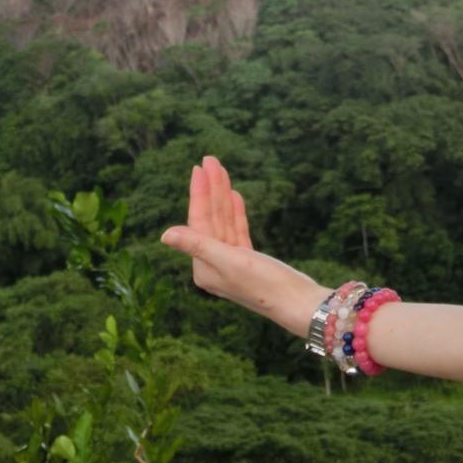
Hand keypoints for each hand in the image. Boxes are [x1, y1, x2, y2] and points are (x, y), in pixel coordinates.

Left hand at [160, 156, 330, 337]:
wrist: (298, 303)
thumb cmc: (265, 284)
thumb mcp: (231, 261)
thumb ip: (198, 244)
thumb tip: (164, 235)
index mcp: (203, 267)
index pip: (199, 222)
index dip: (199, 194)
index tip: (200, 168)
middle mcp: (213, 265)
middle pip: (210, 219)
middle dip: (211, 189)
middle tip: (210, 160)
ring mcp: (231, 263)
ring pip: (224, 222)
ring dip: (223, 196)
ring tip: (221, 170)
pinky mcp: (248, 261)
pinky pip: (237, 231)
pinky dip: (235, 213)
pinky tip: (235, 196)